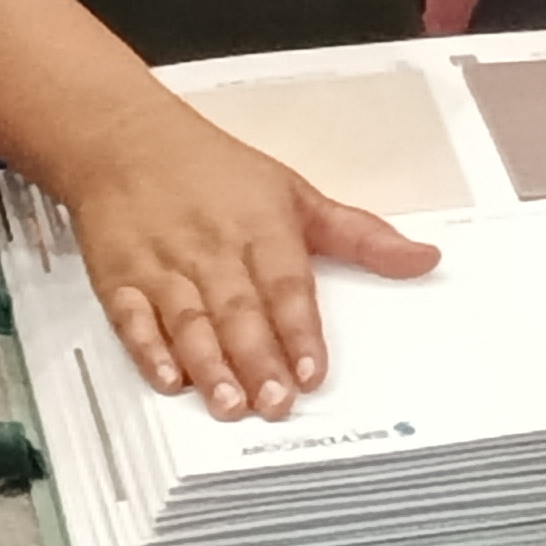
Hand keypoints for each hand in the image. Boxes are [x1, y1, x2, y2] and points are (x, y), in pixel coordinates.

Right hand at [54, 98, 441, 420]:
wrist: (127, 141)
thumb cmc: (217, 171)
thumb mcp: (297, 193)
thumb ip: (360, 236)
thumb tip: (425, 258)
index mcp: (260, 226)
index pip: (285, 283)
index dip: (299, 330)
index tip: (314, 372)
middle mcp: (212, 248)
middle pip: (238, 309)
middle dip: (257, 360)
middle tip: (275, 404)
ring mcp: (164, 265)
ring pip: (189, 321)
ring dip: (209, 366)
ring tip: (230, 405)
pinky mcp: (120, 278)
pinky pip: (133, 319)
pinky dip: (148, 350)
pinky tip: (168, 379)